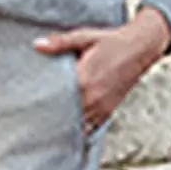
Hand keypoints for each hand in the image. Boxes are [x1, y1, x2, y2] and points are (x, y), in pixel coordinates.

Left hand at [33, 7, 170, 128]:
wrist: (141, 47)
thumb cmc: (111, 41)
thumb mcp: (84, 37)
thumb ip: (60, 43)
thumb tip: (37, 44)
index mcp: (83, 80)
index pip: (56, 99)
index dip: (41, 104)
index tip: (29, 107)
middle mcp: (92, 98)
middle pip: (64, 116)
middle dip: (49, 118)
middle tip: (32, 121)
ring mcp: (101, 107)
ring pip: (76, 126)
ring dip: (63, 127)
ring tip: (46, 130)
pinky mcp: (108, 112)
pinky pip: (90, 129)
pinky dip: (79, 130)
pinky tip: (67, 132)